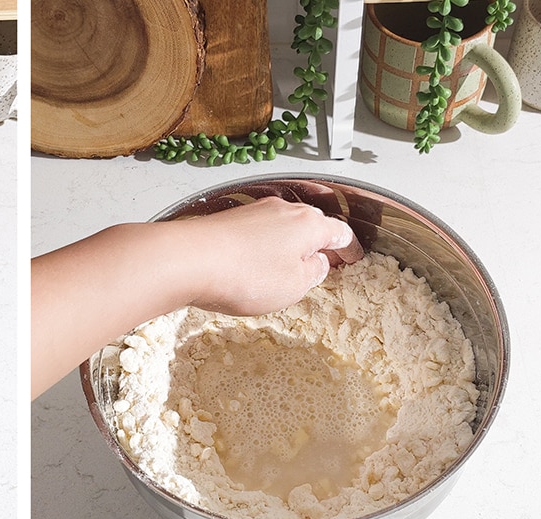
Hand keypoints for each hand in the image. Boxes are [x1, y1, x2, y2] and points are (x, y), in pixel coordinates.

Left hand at [181, 196, 360, 315]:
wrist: (187, 260)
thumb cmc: (243, 274)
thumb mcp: (294, 285)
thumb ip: (312, 273)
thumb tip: (317, 264)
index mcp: (310, 223)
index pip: (340, 233)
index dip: (349, 249)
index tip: (353, 259)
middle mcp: (283, 210)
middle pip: (311, 225)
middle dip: (319, 244)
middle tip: (322, 264)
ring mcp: (253, 212)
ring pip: (282, 226)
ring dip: (288, 245)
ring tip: (286, 268)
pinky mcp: (228, 220)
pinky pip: (256, 232)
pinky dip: (263, 246)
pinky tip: (254, 263)